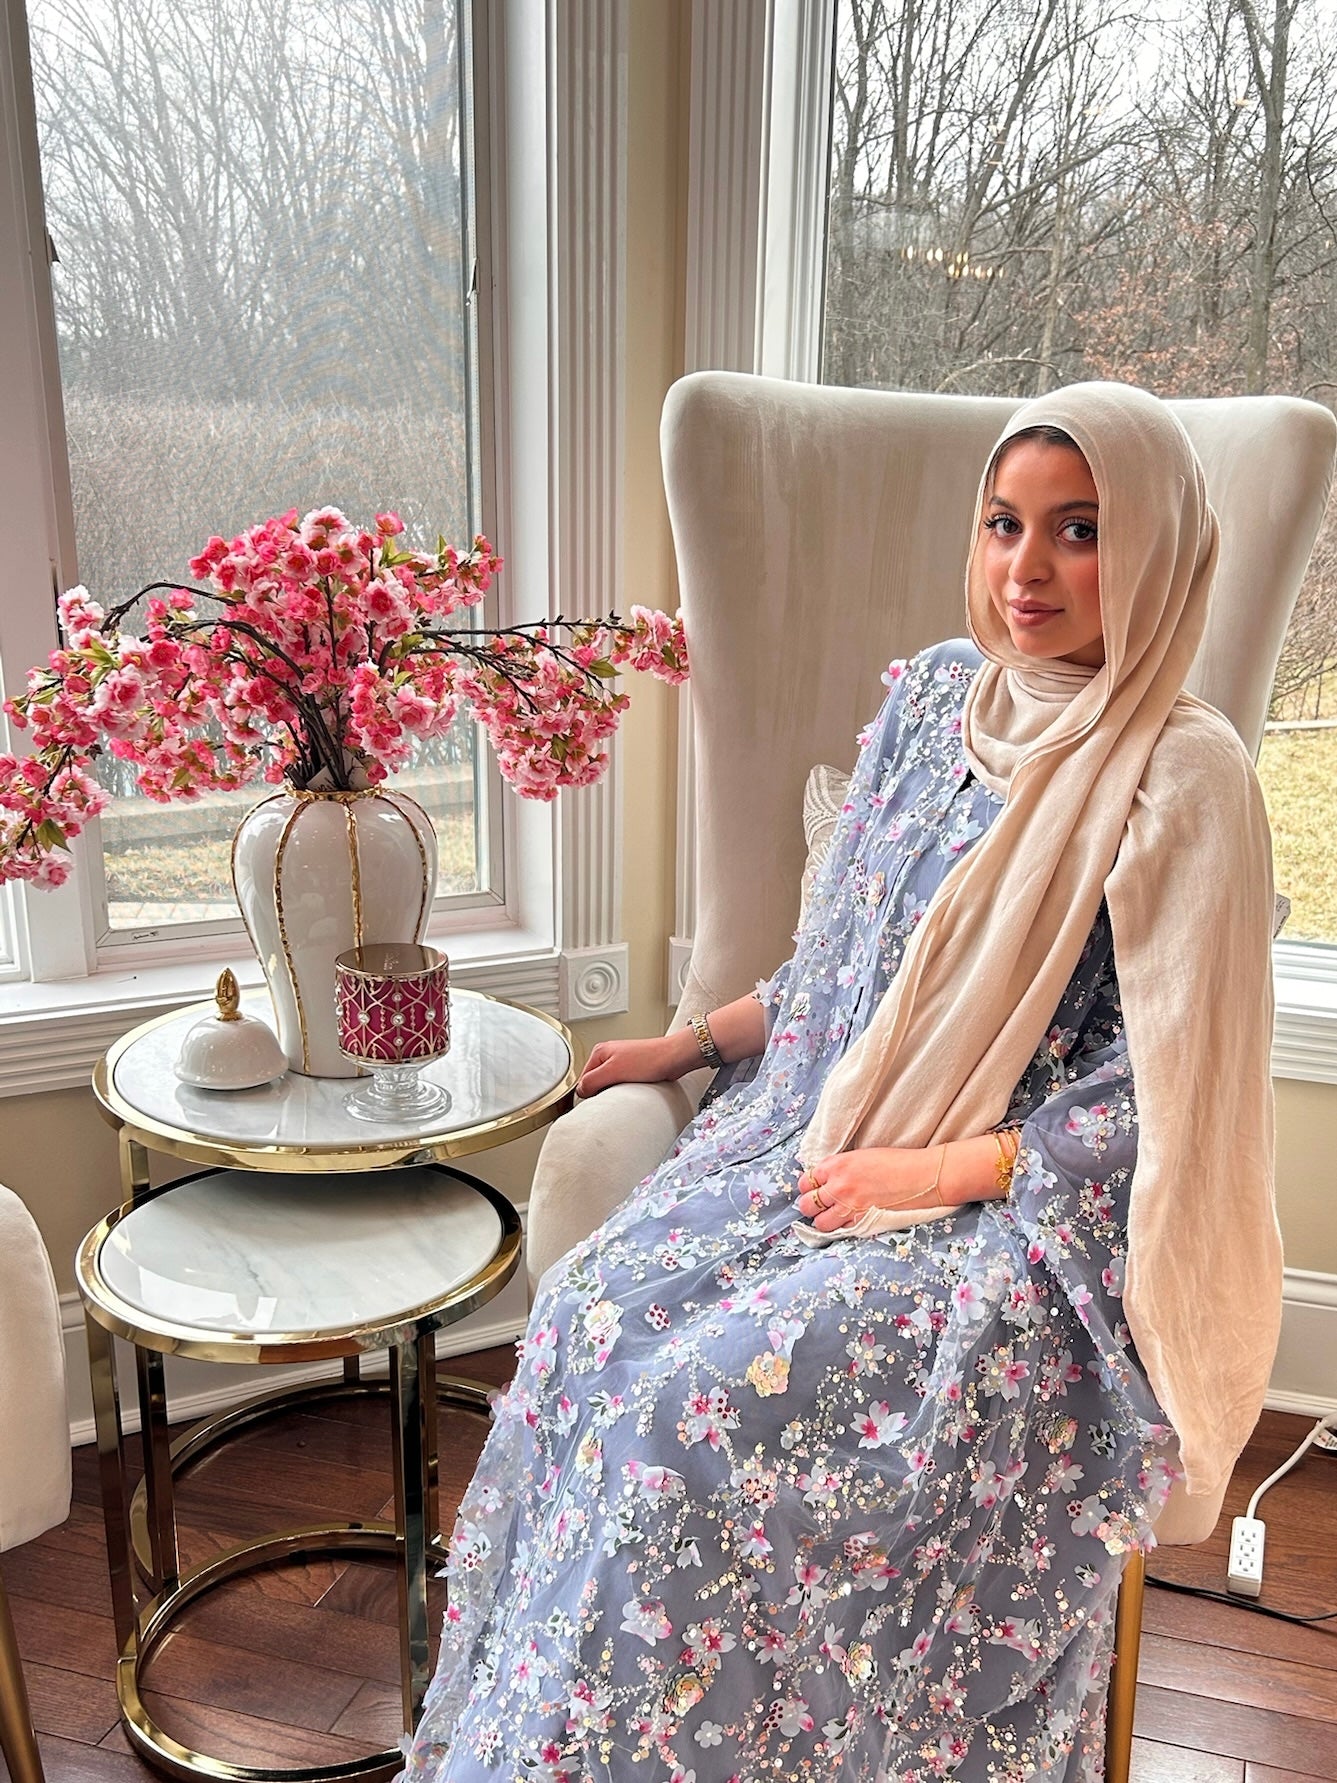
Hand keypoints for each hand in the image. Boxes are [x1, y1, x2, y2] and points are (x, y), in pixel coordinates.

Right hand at [577, 1033, 692, 1097]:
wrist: (674, 1057)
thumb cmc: (649, 1059)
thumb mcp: (612, 1071)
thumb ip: (591, 1081)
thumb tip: (580, 1091)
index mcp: (599, 1052)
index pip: (582, 1078)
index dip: (588, 1092)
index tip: (596, 1100)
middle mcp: (609, 1055)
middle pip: (595, 1082)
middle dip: (602, 1092)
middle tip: (613, 1096)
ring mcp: (622, 1062)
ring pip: (609, 1084)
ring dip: (615, 1092)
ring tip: (625, 1091)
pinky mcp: (634, 1070)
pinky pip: (622, 1085)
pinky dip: (625, 1090)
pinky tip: (633, 1090)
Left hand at [793, 1146, 946, 1232]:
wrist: (923, 1177)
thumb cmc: (896, 1163)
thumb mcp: (861, 1157)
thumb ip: (840, 1169)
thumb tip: (825, 1181)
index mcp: (837, 1165)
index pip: (806, 1180)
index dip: (809, 1187)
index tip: (816, 1189)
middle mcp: (838, 1186)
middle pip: (807, 1204)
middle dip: (811, 1206)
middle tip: (822, 1205)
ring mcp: (848, 1207)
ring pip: (819, 1223)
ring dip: (823, 1221)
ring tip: (833, 1217)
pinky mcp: (861, 1222)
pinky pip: (838, 1232)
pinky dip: (840, 1229)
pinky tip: (848, 1223)